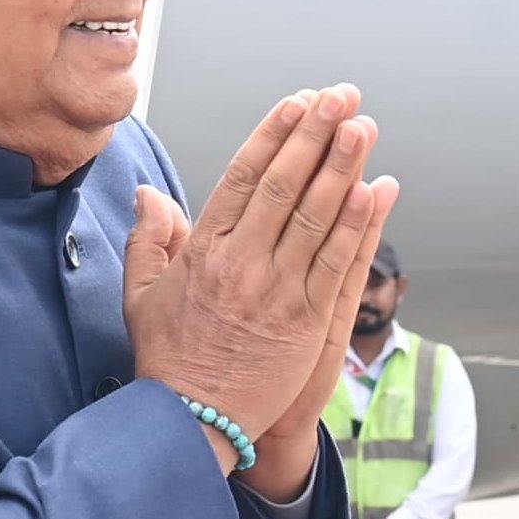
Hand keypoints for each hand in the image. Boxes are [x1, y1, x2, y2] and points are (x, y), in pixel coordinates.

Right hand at [126, 86, 398, 495]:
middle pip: (285, 185)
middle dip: (315, 135)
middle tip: (340, 96)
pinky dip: (359, 225)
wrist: (191, 421)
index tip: (297, 102)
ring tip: (362, 126)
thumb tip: (149, 194)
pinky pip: (337, 264)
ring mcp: (276, 292)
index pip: (244, 177)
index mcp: (204, 251)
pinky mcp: (306, 322)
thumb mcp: (141, 294)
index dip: (274, 134)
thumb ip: (148, 239)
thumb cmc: (169, 359)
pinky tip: (376, 191)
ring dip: (342, 167)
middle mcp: (242, 264)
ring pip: (316, 217)